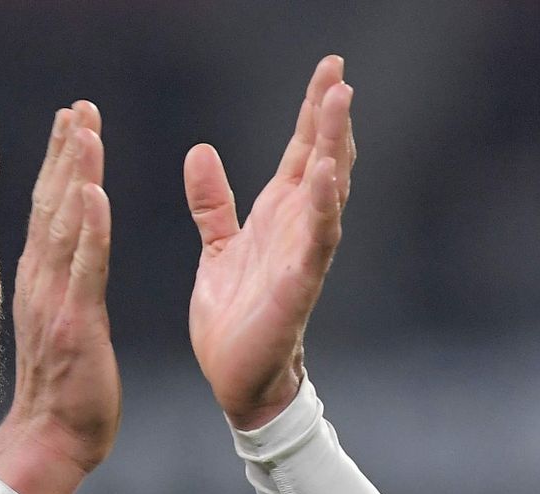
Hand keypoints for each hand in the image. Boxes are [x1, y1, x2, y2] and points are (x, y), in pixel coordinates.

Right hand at [0, 101, 119, 493]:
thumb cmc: (65, 388)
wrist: (53, 438)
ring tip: (85, 130)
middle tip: (79, 107)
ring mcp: (54, 302)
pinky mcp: (74, 323)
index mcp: (42, 282)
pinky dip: (88, 228)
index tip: (72, 123)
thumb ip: (61, 287)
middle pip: (53, 205)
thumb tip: (63, 258)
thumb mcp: (60, 324)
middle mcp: (41, 283)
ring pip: (66, 225)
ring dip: (76, 173)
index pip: (51, 211)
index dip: (61, 164)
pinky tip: (93, 193)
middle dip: (67, 153)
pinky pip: (83, 267)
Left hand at [186, 55, 355, 429]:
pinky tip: (323, 173)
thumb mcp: (217, 247)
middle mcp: (297, 230)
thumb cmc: (235, 316)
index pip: (300, 153)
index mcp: (277, 217)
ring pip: (326, 192)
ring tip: (339, 104)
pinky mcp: (298, 287)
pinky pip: (315, 241)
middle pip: (321, 161)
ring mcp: (303, 256)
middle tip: (339, 70)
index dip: (313, 112)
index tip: (329, 69)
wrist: (236, 379)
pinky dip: (321, 207)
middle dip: (330, 117)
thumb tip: (199, 151)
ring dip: (333, 148)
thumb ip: (212, 203)